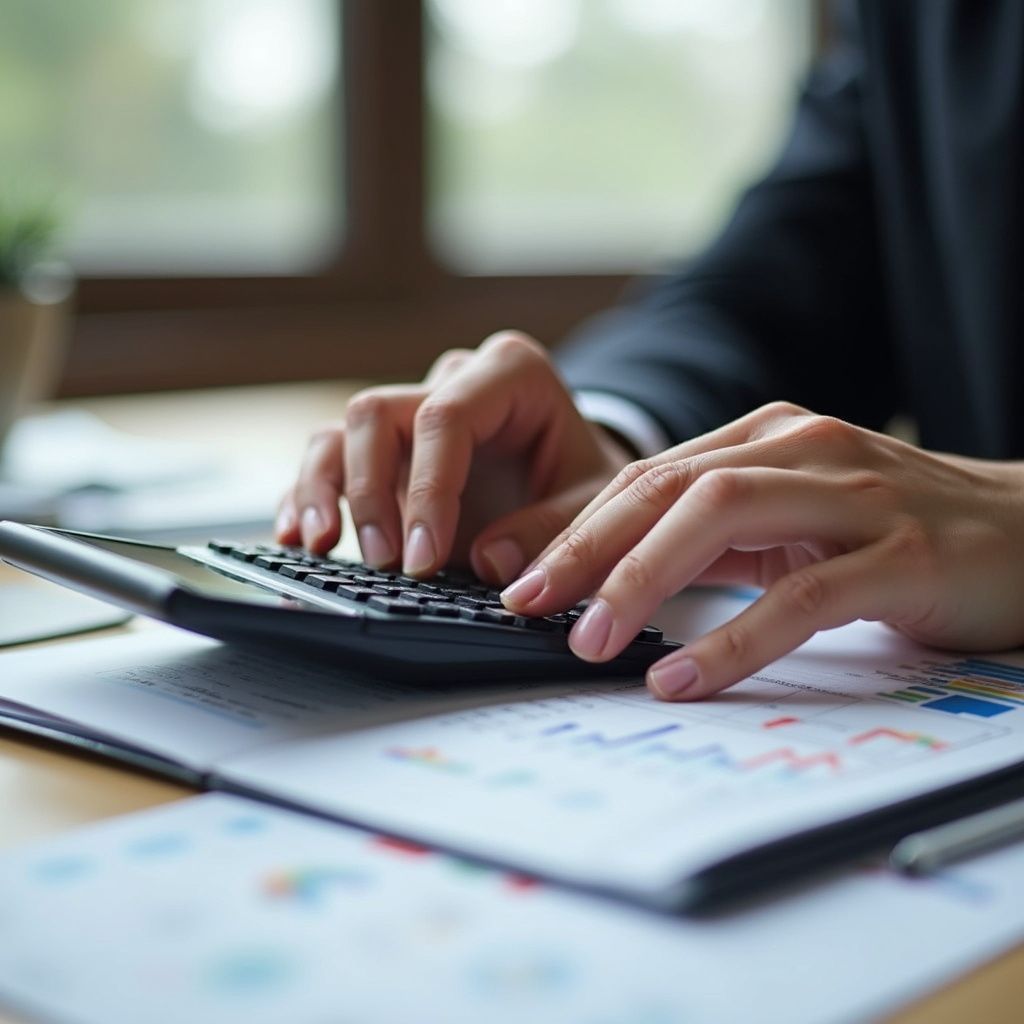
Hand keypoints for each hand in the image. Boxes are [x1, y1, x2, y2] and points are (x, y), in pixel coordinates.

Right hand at [276, 331, 632, 582]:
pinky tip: (296, 536)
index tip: (424, 556)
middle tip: (385, 562)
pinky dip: (309, 495)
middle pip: (379, 414)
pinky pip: (331, 458)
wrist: (576, 480)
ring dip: (324, 489)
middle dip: (372, 491)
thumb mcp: (596, 506)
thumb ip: (555, 531)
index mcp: (511, 374)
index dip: (428, 487)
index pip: (447, 416)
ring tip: (316, 545)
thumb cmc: (585, 484)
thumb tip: (490, 561)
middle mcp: (453, 381)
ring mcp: (413, 411)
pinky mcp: (388, 449)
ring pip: (342, 431)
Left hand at [502, 401, 1023, 700]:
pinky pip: (801, 594)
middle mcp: (801, 447)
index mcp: (767, 437)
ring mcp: (854, 495)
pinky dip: (733, 638)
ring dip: (641, 579)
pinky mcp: (902, 553)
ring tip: (586, 640)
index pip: (646, 475)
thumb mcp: (791, 520)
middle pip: (666, 485)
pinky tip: (682, 676)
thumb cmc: (897, 531)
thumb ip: (714, 536)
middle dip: (584, 545)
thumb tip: (614, 575)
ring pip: (719, 516)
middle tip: (524, 601)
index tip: (510, 566)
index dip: (572, 522)